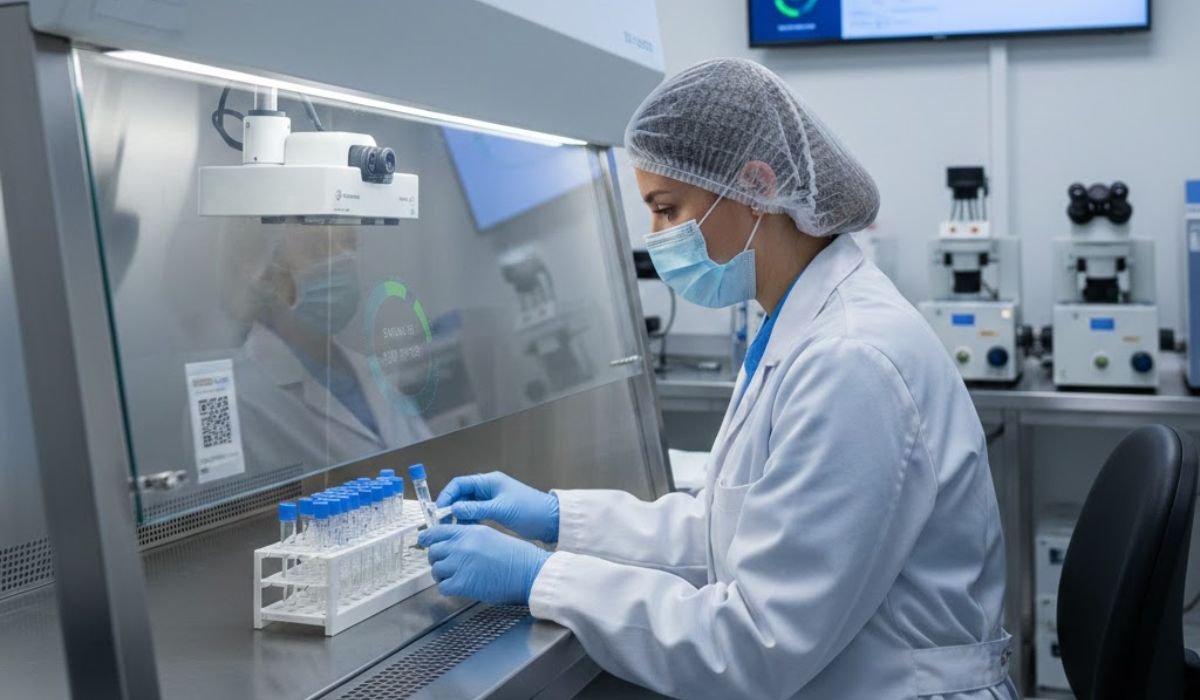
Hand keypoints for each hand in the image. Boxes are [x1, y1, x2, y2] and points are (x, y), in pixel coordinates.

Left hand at [418, 524, 550, 603]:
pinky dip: (448, 588)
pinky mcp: (462, 584)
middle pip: (433, 552)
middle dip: (438, 559)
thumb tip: (451, 543)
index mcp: (468, 532)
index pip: (436, 532)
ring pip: (436, 570)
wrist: (527, 571)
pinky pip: (442, 586)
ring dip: (443, 575)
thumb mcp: (489, 535)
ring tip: (457, 577)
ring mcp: (459, 565)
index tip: (425, 542)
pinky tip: (460, 587)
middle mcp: (461, 546)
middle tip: (447, 564)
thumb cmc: (515, 555)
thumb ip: (467, 537)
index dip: (427, 539)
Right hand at [436, 471, 558, 542]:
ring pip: (468, 505)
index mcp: (490, 481)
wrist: (550, 520)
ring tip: (453, 530)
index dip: (447, 496)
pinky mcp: (496, 510)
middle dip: (451, 507)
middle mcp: (489, 487)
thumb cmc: (530, 510)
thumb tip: (454, 509)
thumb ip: (476, 509)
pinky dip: (469, 521)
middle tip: (443, 523)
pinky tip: (466, 532)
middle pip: (462, 494)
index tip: (440, 510)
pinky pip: (476, 514)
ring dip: (460, 516)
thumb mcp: (500, 510)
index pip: (460, 484)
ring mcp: (492, 499)